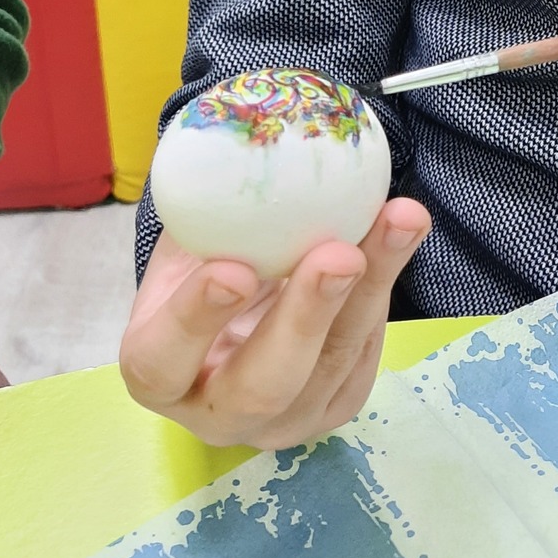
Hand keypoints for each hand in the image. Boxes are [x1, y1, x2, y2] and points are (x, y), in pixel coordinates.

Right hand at [119, 198, 430, 448]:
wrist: (241, 298)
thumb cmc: (203, 259)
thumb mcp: (188, 233)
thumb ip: (204, 206)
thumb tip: (247, 137)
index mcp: (157, 370)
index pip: (163, 359)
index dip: (196, 319)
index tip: (233, 268)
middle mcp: (217, 413)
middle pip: (263, 384)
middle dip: (305, 319)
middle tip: (340, 255)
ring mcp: (283, 420)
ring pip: (331, 365)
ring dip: (370, 288)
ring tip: (399, 220)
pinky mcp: (335, 405)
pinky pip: (365, 353)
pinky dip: (385, 288)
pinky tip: (399, 233)